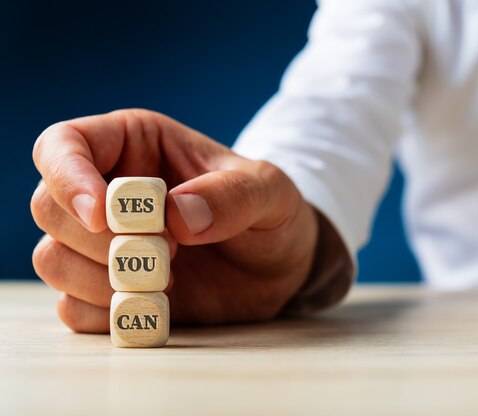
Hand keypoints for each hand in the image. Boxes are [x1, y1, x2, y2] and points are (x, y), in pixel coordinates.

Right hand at [31, 109, 317, 332]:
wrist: (281, 266)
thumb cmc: (270, 213)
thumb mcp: (270, 192)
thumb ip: (234, 195)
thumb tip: (177, 215)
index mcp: (135, 145)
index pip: (64, 145)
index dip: (68, 177)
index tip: (103, 215)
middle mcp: (109, 191)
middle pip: (48, 206)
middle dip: (100, 239)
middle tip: (169, 252)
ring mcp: (105, 245)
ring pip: (52, 258)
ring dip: (100, 279)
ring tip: (169, 280)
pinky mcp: (110, 291)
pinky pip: (73, 308)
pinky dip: (105, 314)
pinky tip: (155, 306)